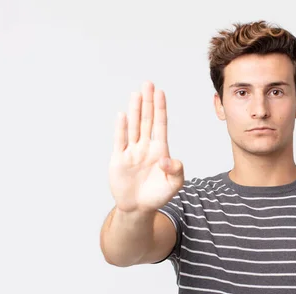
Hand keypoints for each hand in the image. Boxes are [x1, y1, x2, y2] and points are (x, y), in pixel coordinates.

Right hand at [109, 81, 183, 212]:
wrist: (138, 208)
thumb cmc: (157, 196)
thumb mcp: (174, 185)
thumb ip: (176, 171)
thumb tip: (165, 158)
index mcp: (160, 151)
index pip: (160, 125)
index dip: (160, 109)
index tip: (161, 92)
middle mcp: (145, 147)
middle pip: (147, 120)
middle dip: (148, 102)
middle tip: (148, 83)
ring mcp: (131, 152)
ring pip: (133, 126)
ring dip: (135, 110)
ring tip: (137, 94)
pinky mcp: (119, 160)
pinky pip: (120, 141)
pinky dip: (121, 129)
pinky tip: (122, 115)